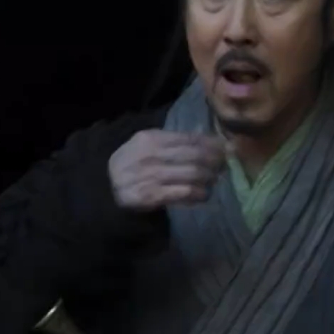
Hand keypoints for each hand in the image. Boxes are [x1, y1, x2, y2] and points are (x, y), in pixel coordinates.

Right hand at [108, 129, 225, 210]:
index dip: (212, 143)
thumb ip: (175, 142)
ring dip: (208, 178)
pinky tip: (203, 195)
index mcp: (149, 138)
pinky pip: (183, 193)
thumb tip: (214, 140)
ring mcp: (149, 176)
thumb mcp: (147, 146)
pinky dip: (198, 194)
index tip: (227, 148)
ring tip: (214, 181)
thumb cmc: (133, 164)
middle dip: (214, 161)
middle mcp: (149, 155)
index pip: (189, 138)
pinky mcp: (150, 196)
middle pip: (193, 156)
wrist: (106, 188)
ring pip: (191, 174)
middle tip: (224, 166)